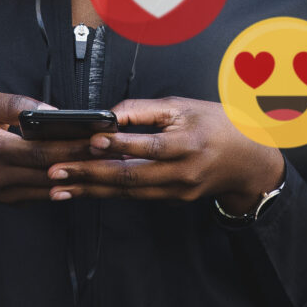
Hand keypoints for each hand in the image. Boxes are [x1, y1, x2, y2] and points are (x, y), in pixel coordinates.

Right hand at [0, 91, 99, 225]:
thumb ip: (14, 104)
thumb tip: (50, 110)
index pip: (41, 151)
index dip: (73, 146)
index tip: (99, 137)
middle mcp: (1, 176)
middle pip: (53, 171)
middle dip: (86, 161)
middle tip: (114, 149)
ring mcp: (7, 193)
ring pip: (53, 188)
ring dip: (82, 176)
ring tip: (109, 162)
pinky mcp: (12, 201)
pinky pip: (45, 194)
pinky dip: (67, 185)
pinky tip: (88, 173)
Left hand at [37, 97, 284, 213]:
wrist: (250, 161)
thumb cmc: (217, 126)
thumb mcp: (184, 106)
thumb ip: (143, 109)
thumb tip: (108, 114)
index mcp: (187, 143)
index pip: (148, 145)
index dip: (118, 144)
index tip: (91, 141)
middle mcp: (182, 172)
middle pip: (130, 175)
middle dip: (89, 174)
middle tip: (57, 171)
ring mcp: (177, 190)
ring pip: (128, 191)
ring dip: (90, 189)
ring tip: (60, 187)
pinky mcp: (173, 199)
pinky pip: (135, 196)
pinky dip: (107, 193)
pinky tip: (84, 191)